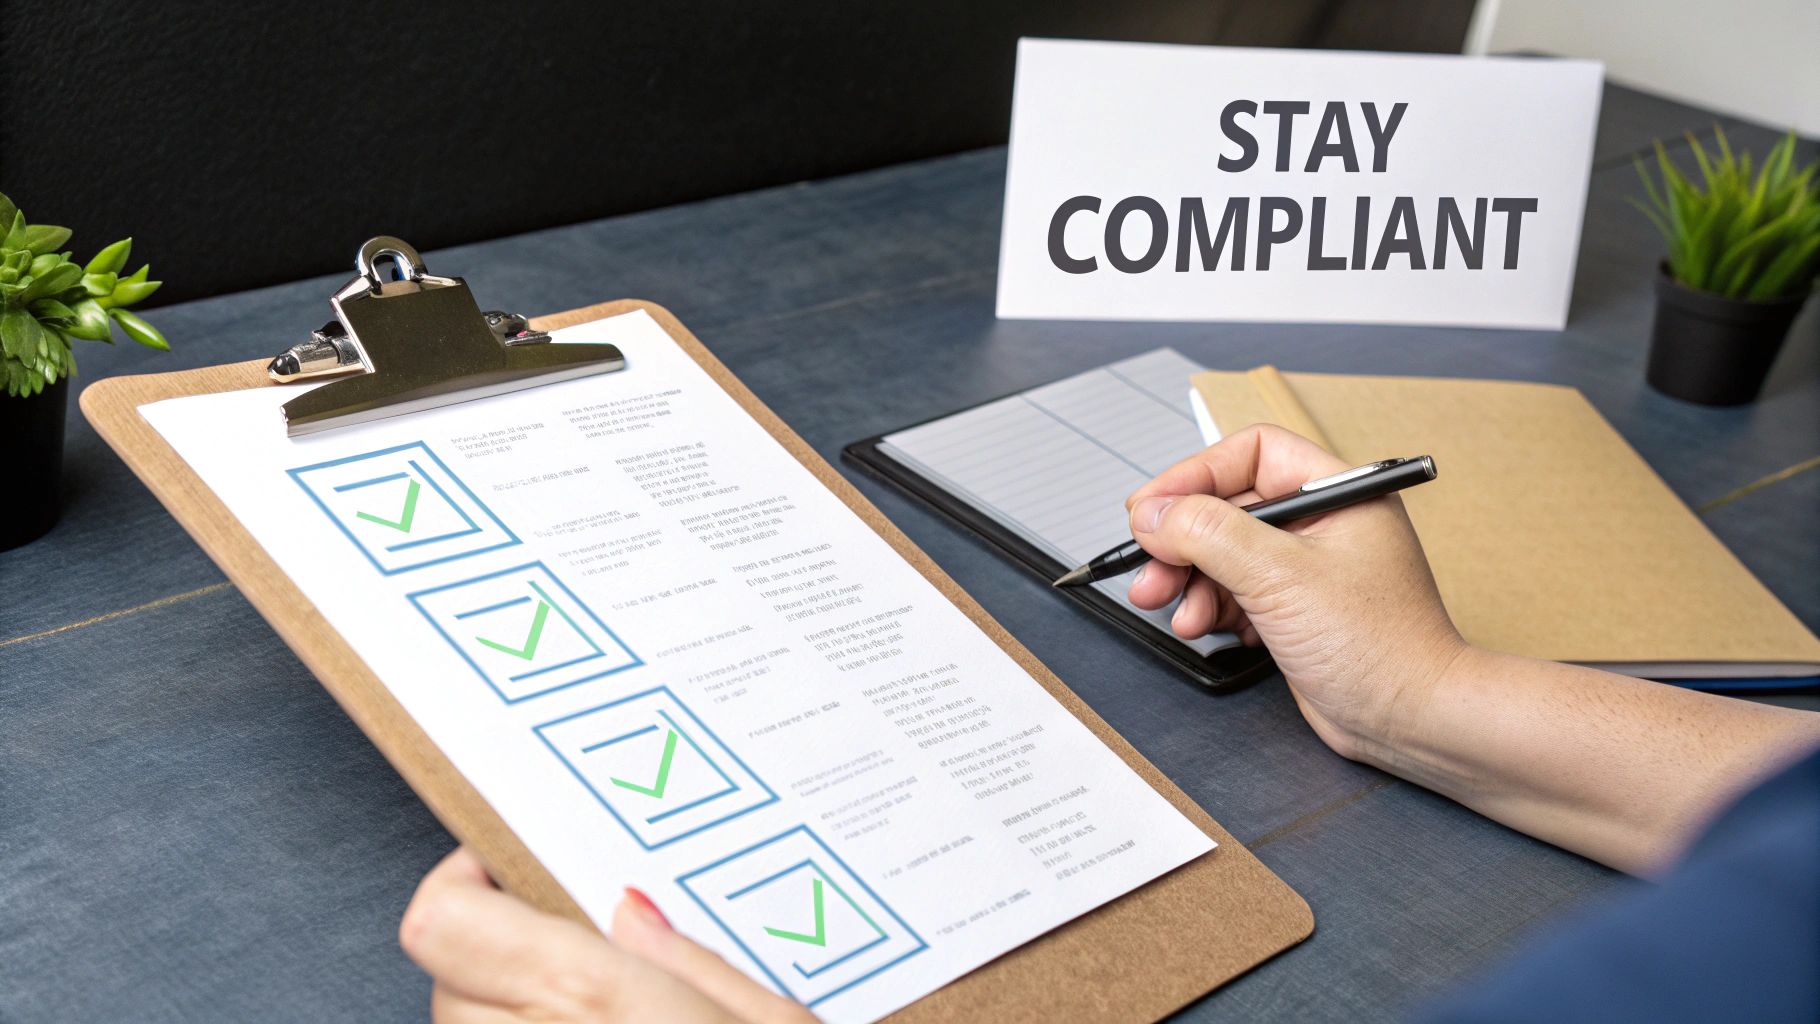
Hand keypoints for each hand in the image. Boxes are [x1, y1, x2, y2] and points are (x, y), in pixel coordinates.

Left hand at [400, 847, 816, 1023]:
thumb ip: (693, 962)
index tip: (507, 871)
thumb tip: (633, 913)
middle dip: (499, 949)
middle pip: (448, 977)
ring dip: (508, 1016)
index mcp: (592, 1005)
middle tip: (575, 946)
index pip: (442, 924)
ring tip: (596, 1020)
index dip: (465, 884)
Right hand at [1124, 424, 1464, 760]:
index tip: (1149, 508)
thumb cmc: (1379, 646)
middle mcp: (1322, 523)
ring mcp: (1308, 569)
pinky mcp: (1295, 611)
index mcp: (1336, 493)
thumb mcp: (1280, 577)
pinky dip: (1211, 608)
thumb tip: (1152, 513)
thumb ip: (1209, 534)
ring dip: (1188, 580)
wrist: (1413, 721)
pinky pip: (1235, 592)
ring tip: (1171, 610)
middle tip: (1147, 570)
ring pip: (1224, 554)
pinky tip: (1204, 628)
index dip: (1194, 476)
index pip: (1250, 455)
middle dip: (1181, 541)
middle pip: (1228, 507)